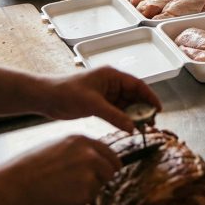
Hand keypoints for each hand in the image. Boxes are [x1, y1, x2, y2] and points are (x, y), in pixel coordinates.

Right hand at [0, 135, 120, 204]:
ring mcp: (88, 174)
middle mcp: (89, 155)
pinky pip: (88, 200)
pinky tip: (60, 197)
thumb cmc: (30, 169)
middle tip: (83, 185)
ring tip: (63, 190)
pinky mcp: (84, 194)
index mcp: (81, 141)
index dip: (110, 164)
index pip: (109, 153)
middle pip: (111, 170)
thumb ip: (79, 150)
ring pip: (99, 186)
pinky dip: (78, 202)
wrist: (13, 188)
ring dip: (88, 191)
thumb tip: (96, 158)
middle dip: (102, 178)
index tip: (111, 170)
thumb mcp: (57, 148)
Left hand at [41, 66, 161, 132]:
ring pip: (126, 105)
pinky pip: (117, 112)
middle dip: (143, 109)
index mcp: (112, 75)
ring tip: (143, 128)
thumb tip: (132, 128)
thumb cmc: (66, 93)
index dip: (150, 97)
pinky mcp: (99, 105)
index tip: (159, 109)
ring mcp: (106, 94)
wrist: (46, 98)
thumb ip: (114, 116)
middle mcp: (112, 83)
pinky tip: (129, 128)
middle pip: (134, 96)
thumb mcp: (93, 105)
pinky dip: (123, 119)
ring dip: (134, 116)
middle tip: (151, 123)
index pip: (137, 85)